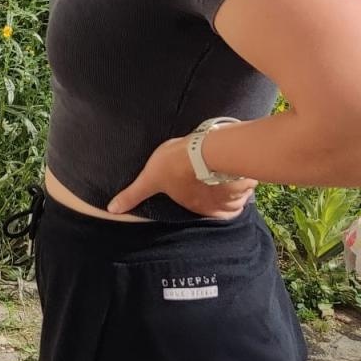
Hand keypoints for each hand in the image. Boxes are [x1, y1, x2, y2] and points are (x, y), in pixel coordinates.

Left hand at [107, 136, 257, 218]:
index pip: (205, 211)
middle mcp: (219, 207)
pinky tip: (239, 164)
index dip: (202, 199)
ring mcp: (235, 194)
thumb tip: (111, 210)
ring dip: (234, 186)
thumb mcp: (148, 178)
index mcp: (197, 208)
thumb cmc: (175, 164)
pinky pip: (249, 182)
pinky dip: (245, 177)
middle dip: (221, 195)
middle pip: (225, 205)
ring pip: (238, 195)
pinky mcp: (248, 180)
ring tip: (227, 171)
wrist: (205, 150)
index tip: (201, 189)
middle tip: (216, 180)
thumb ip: (133, 195)